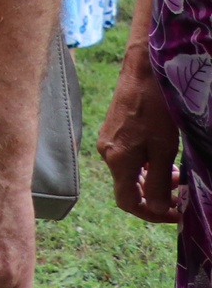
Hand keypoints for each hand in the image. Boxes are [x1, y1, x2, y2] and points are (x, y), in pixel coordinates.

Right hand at [100, 49, 184, 223]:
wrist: (143, 73)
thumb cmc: (156, 110)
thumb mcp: (163, 149)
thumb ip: (156, 182)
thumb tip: (154, 209)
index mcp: (117, 161)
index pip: (128, 202)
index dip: (152, 214)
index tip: (176, 213)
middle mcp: (107, 154)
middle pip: (129, 189)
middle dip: (156, 197)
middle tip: (181, 195)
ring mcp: (108, 142)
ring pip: (130, 175)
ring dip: (153, 182)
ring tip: (177, 177)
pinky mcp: (113, 132)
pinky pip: (128, 160)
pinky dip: (147, 168)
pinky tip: (163, 160)